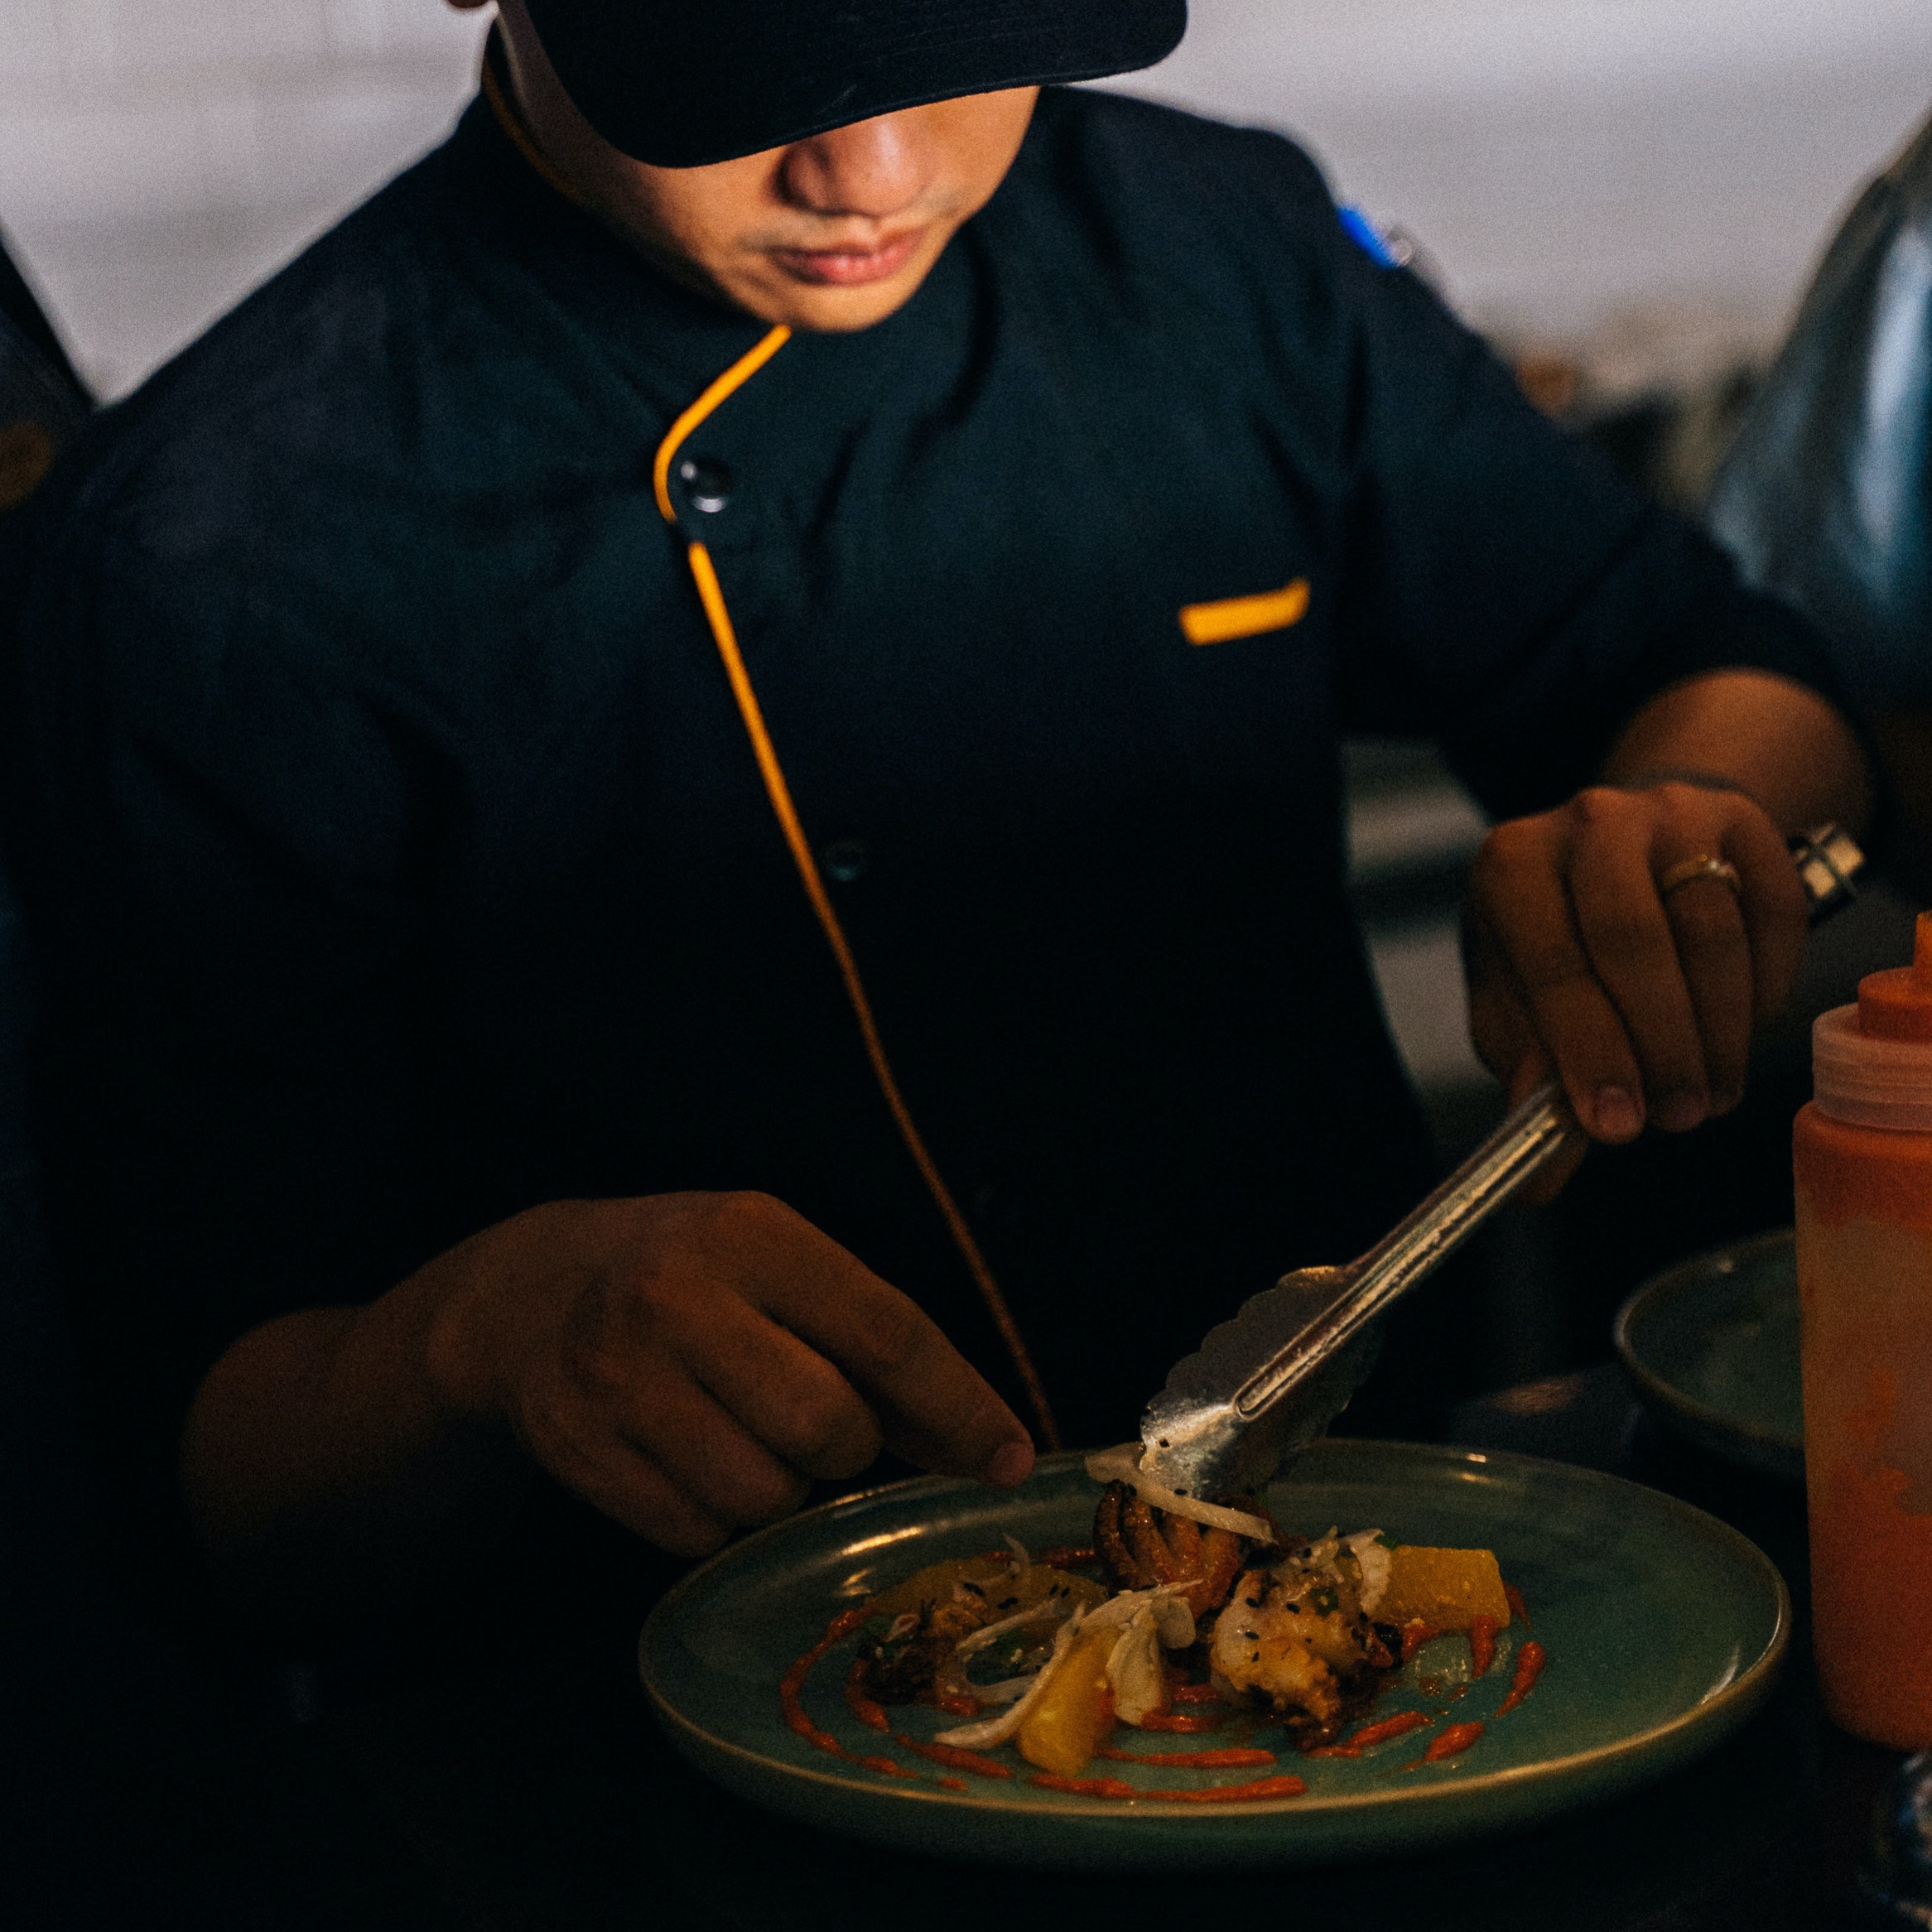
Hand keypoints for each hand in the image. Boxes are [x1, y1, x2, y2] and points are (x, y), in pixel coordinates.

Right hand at [421, 1191, 1033, 1556]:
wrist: (529, 1295)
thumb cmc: (693, 1277)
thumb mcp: (779, 1265)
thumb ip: (873, 1339)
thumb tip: (986, 1445)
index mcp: (751, 1235)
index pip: (886, 1333)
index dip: (960, 1406)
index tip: (1011, 1460)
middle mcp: (678, 1298)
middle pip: (829, 1427)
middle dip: (849, 1447)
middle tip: (821, 1426)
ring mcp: (619, 1379)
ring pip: (765, 1495)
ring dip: (782, 1487)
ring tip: (744, 1434)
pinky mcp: (579, 1453)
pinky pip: (699, 1534)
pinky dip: (719, 1517)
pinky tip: (691, 1459)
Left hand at [1463, 779, 1808, 1161]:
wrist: (1623, 852)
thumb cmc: (1559, 941)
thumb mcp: (1519, 1002)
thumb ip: (1530, 1074)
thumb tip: (1538, 1179)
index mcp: (1512, 866)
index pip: (1553, 963)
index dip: (1589, 1052)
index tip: (1616, 1126)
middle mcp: (1588, 823)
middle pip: (1635, 942)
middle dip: (1660, 1048)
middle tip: (1676, 1118)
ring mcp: (1670, 811)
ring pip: (1711, 932)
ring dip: (1716, 1032)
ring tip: (1708, 1093)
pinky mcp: (1744, 820)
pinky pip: (1773, 914)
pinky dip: (1764, 986)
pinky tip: (1740, 1028)